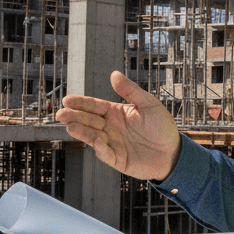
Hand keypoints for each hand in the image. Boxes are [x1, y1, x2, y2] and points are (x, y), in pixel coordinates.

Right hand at [56, 71, 180, 180]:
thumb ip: (130, 91)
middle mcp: (110, 128)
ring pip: (92, 137)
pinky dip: (100, 147)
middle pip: (89, 121)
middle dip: (74, 117)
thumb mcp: (148, 104)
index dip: (81, 103)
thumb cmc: (162, 127)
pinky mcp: (117, 159)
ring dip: (81, 131)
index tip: (67, 100)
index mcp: (116, 113)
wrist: (173, 152)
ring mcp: (112, 143)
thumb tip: (114, 74)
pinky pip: (105, 153)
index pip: (94, 106)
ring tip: (69, 126)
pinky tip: (96, 140)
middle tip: (61, 113)